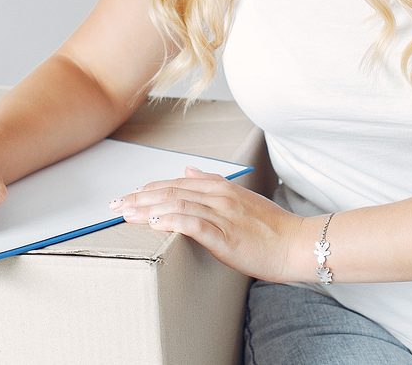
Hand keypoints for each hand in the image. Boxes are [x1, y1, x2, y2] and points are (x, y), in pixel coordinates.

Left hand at [110, 167, 308, 282]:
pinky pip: (193, 224)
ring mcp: (222, 215)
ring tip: (125, 214)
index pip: (176, 183)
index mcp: (221, 188)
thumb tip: (189, 169)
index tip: (128, 195)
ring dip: (147, 209)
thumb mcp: (241, 198)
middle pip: (170, 192)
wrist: (296, 243)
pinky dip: (171, 221)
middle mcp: (219, 196)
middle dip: (139, 198)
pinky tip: (154, 223)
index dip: (149, 188)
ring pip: (176, 205)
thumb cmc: (271, 227)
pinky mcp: (225, 235)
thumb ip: (213, 183)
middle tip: (114, 205)